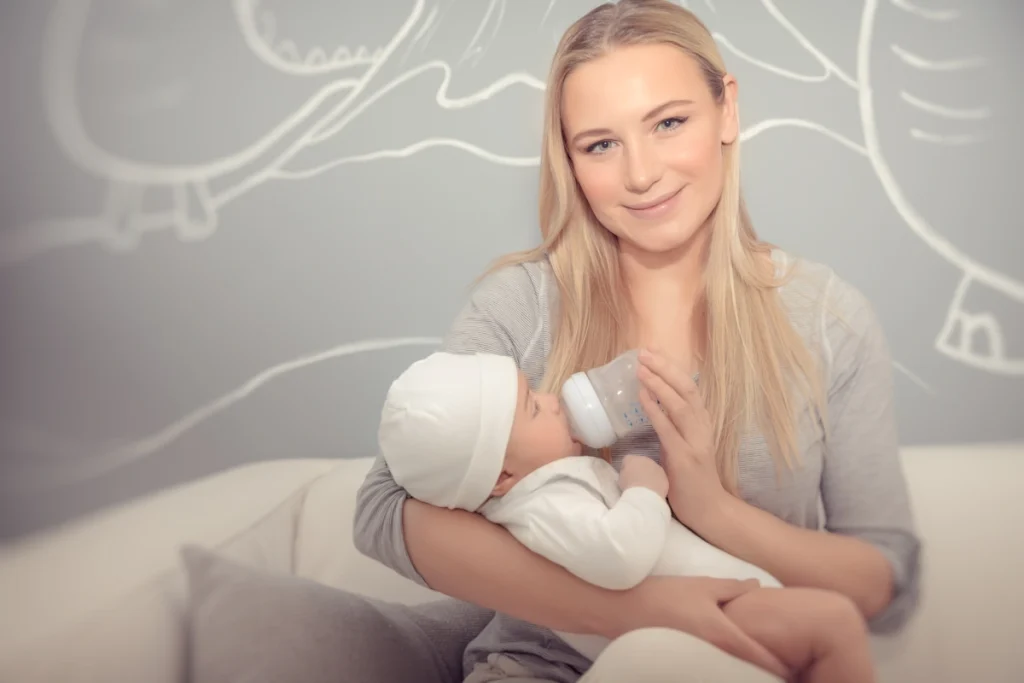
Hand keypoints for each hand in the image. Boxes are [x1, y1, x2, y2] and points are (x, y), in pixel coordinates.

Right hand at [612, 575, 790, 679]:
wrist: (621, 609)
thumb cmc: (662, 594)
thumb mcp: (702, 584)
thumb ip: (735, 588)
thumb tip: (761, 588)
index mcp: (724, 636)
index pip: (763, 660)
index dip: (783, 667)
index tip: (797, 667)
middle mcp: (714, 656)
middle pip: (750, 673)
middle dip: (766, 672)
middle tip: (783, 667)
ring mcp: (698, 665)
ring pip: (732, 675)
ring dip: (745, 671)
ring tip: (757, 666)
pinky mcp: (685, 666)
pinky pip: (714, 672)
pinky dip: (726, 670)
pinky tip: (728, 663)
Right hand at [618, 454, 668, 497]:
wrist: (644, 495)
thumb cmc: (629, 486)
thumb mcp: (621, 478)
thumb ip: (625, 472)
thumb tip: (629, 473)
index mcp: (631, 459)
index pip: (628, 461)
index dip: (627, 468)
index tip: (627, 476)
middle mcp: (645, 459)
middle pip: (642, 464)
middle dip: (640, 470)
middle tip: (637, 481)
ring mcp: (657, 467)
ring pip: (653, 471)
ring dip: (650, 476)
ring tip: (645, 488)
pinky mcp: (664, 477)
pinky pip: (660, 479)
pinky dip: (657, 484)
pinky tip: (653, 491)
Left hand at [636, 348, 726, 530]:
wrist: (710, 510)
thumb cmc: (693, 480)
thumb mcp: (686, 445)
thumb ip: (675, 427)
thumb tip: (654, 406)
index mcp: (702, 423)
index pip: (689, 388)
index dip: (671, 368)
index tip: (653, 352)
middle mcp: (702, 427)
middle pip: (686, 388)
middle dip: (664, 368)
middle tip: (643, 352)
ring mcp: (694, 442)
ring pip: (680, 404)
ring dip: (659, 383)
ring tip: (640, 368)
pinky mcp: (685, 457)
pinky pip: (668, 428)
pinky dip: (655, 409)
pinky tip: (643, 395)